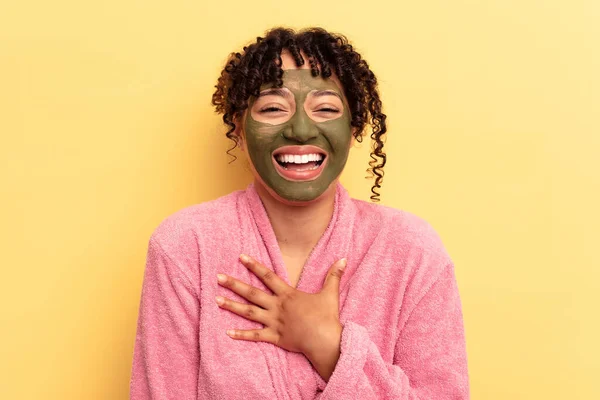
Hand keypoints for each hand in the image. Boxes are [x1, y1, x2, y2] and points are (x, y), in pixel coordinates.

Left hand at [216, 254, 346, 378]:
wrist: (325, 341)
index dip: (254, 265)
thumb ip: (334, 275)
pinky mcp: (275, 337)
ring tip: (216, 300)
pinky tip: (227, 332)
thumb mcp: (330, 293)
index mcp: (288, 294)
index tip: (240, 257)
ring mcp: (274, 322)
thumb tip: (344, 259)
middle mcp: (277, 306)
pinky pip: (255, 336)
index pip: (268, 276)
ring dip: (232, 306)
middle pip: (252, 293)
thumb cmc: (327, 317)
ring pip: (249, 313)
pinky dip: (241, 335)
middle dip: (234, 284)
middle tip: (218, 276)